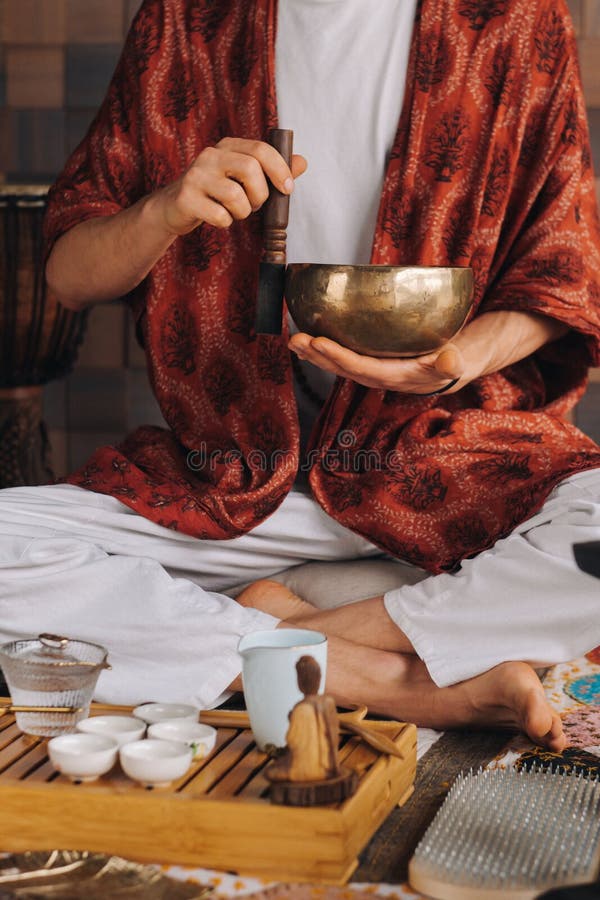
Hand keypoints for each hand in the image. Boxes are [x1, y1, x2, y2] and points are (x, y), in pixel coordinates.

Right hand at [156, 137, 306, 235]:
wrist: (174, 208)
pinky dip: (225, 223)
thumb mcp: (243, 178)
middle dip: (260, 194)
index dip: (279, 169)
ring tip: (234, 212)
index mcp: (227, 147)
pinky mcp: (186, 198)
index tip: (288, 188)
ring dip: (243, 212)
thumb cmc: (216, 193)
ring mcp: (196, 176)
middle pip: (250, 169)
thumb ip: (271, 171)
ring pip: (235, 195)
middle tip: (255, 205)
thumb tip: (302, 162)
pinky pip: (220, 215)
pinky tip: (218, 218)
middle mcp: (210, 156)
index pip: (260, 149)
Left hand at [288, 333, 466, 393]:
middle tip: (296, 339)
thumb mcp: (454, 362)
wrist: (445, 371)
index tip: (319, 342)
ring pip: (336, 364)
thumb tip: (450, 361)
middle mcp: (375, 376)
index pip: (360, 367)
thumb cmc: (448, 363)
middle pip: (341, 367)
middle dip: (317, 355)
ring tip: (293, 340)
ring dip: (312, 354)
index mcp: (393, 376)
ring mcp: (368, 371)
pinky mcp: (365, 363)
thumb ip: (450, 363)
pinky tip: (304, 341)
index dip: (338, 356)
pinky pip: (339, 358)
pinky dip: (320, 351)